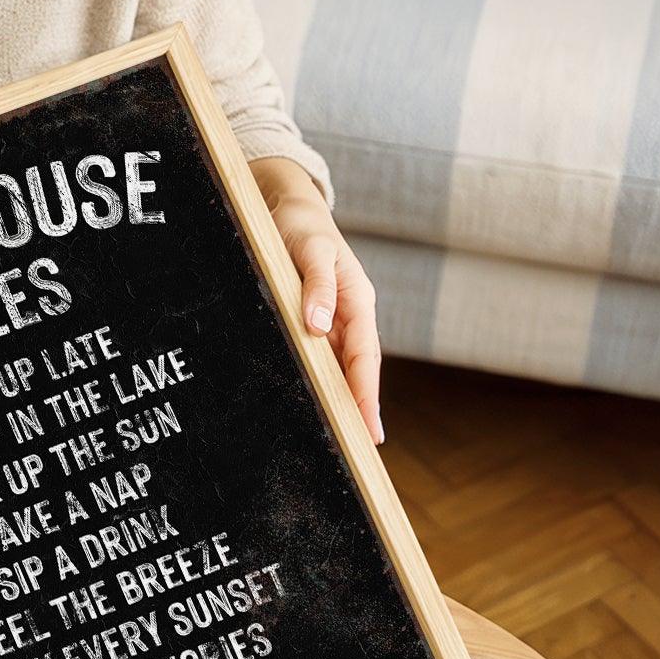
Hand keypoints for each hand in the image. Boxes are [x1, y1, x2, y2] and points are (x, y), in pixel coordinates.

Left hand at [251, 157, 383, 446]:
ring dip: (340, 400)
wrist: (288, 208)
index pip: (365, 359)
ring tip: (340, 438)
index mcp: (357, 301)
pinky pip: (318, 357)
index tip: (371, 431)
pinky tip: (313, 403)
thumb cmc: (301, 226)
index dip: (367, 396)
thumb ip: (317, 285)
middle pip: (356, 371)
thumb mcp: (311, 249)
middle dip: (359, 409)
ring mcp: (332, 320)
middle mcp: (348, 315)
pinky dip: (319, 381)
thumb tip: (318, 324)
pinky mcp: (313, 320)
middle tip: (360, 450)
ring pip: (338, 368)